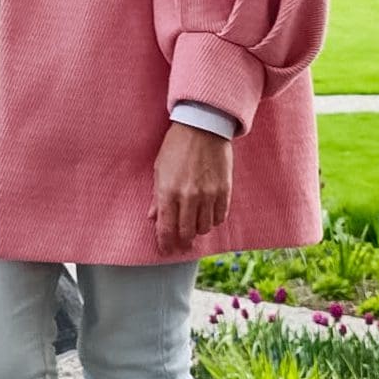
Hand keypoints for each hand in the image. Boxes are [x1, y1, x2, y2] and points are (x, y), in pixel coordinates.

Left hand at [150, 122, 232, 253]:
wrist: (203, 127)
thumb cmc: (176, 146)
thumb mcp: (159, 169)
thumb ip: (157, 196)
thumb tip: (153, 217)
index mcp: (169, 191)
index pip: (166, 228)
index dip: (165, 243)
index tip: (165, 250)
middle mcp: (189, 197)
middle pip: (187, 232)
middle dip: (182, 241)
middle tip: (181, 244)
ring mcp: (209, 195)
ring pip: (205, 227)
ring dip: (198, 230)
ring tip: (194, 226)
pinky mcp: (225, 191)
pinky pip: (220, 216)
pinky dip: (213, 220)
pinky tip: (208, 216)